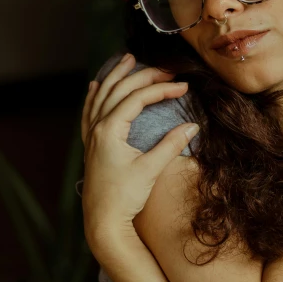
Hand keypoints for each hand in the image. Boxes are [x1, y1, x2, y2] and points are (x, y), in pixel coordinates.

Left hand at [80, 54, 198, 260]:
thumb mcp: (151, 169)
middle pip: (119, 90)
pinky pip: (90, 111)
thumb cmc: (125, 197)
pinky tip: (95, 86)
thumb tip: (193, 126)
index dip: (162, 89)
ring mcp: (92, 136)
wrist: (103, 221)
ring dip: (115, 76)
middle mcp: (97, 128)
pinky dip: (95, 95)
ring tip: (127, 59)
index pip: (138, 98)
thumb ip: (171, 145)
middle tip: (166, 70)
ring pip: (101, 96)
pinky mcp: (91, 145)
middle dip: (143, 76)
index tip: (184, 86)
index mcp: (110, 130)